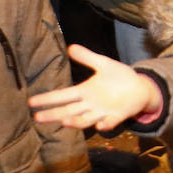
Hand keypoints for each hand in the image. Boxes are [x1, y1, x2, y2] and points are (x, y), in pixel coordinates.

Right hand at [29, 44, 160, 130]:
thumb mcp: (103, 64)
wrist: (140, 88)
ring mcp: (103, 112)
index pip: (63, 96)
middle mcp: (91, 104)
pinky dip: (105, 124)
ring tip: (64, 121)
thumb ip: (87, 57)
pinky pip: (110, 122)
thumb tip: (70, 47)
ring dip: (76, 121)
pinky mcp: (118, 116)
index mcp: (85, 91)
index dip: (48, 98)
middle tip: (37, 117)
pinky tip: (100, 125)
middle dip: (53, 114)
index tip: (31, 101)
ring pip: (86, 119)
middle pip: (68, 110)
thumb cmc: (119, 77)